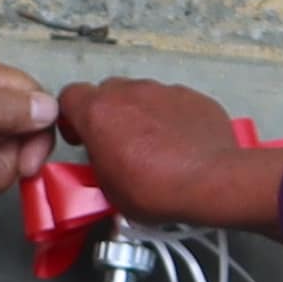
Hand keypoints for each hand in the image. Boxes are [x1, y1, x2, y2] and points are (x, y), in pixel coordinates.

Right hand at [56, 78, 282, 232]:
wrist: (212, 182)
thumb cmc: (160, 189)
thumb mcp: (109, 190)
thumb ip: (99, 163)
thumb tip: (104, 161)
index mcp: (99, 113)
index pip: (69, 97)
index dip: (72, 117)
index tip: (80, 135)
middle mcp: (129, 93)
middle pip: (106, 93)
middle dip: (107, 116)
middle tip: (115, 144)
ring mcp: (163, 91)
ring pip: (140, 96)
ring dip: (140, 116)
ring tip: (152, 148)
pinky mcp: (191, 96)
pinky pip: (172, 102)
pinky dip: (170, 118)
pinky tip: (178, 144)